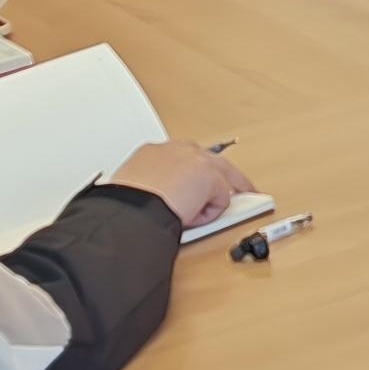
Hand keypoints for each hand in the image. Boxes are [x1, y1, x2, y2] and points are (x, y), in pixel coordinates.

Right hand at [108, 140, 250, 225]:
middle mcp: (176, 150)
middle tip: (243, 187)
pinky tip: (192, 218)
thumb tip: (155, 201)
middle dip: (225, 175)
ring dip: (225, 192)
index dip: (194, 172)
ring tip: (240, 201)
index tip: (198, 181)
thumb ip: (151, 189)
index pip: (182, 158)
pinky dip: (209, 213)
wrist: (132, 210)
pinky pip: (220, 200)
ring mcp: (195, 160)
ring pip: (223, 174)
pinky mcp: (210, 176)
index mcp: (153, 153)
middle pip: (210, 159)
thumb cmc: (125, 206)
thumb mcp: (134, 191)